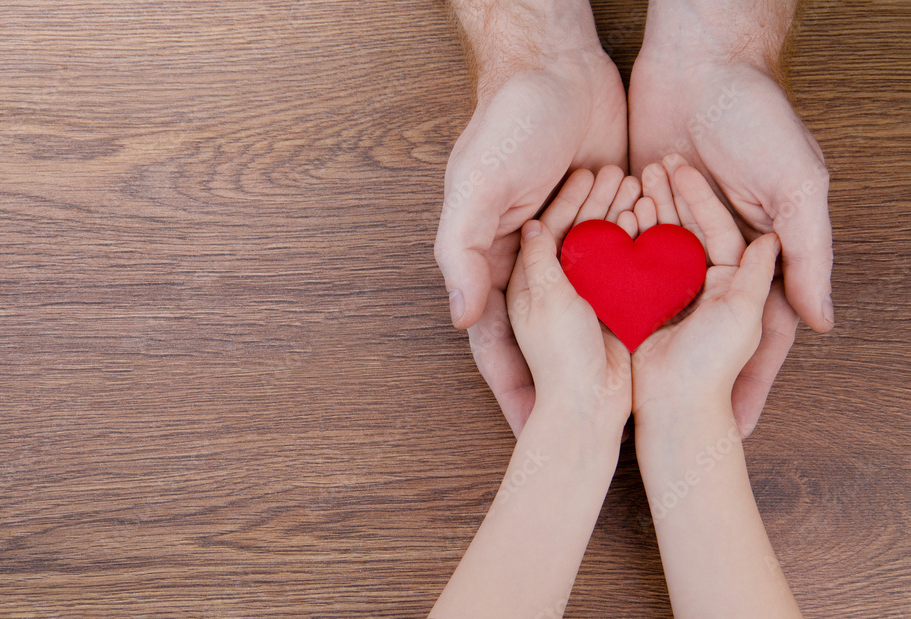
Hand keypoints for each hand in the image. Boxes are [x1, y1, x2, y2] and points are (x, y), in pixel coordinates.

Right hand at [435, 2, 627, 433]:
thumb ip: (463, 253)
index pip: (500, 343)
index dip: (512, 390)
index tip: (529, 435)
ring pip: (590, 312)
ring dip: (606, 347)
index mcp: (495, 262)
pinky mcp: (611, 223)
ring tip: (628, 396)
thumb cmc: (506, 122)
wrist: (559, 65)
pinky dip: (638, 302)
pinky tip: (661, 336)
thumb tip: (464, 320)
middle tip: (584, 434)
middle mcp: (533, 264)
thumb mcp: (476, 187)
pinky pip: (625, 272)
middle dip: (563, 386)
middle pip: (546, 341)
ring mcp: (574, 246)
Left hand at [629, 4, 831, 434]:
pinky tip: (592, 323)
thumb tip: (819, 323)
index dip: (750, 382)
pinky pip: (622, 256)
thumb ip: (807, 253)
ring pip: (655, 294)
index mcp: (759, 252)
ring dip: (640, 331)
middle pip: (697, 325)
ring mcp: (672, 232)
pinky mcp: (636, 211)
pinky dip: (611, 284)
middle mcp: (712, 250)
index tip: (737, 430)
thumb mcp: (796, 186)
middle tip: (663, 419)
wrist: (702, 61)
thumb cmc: (761, 118)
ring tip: (619, 378)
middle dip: (682, 371)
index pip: (757, 334)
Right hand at [629, 156, 780, 426]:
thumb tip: (772, 236)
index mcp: (732, 283)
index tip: (681, 167)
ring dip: (648, 212)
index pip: (718, 228)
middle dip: (671, 197)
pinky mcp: (639, 306)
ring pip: (658, 242)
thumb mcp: (744, 314)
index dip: (700, 197)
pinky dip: (626, 240)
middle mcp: (701, 285)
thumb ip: (758, 275)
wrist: (675, 408)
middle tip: (652, 166)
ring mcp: (668, 294)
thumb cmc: (714, 365)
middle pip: (685, 230)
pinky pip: (632, 265)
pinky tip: (616, 216)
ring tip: (633, 181)